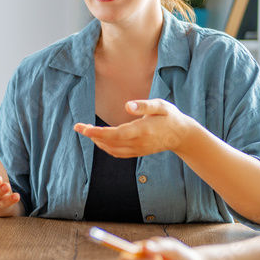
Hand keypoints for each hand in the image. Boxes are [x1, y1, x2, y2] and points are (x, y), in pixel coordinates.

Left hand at [74, 99, 198, 158]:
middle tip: (78, 127)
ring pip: (112, 150)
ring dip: (98, 141)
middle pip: (110, 142)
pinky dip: (106, 147)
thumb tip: (127, 106)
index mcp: (143, 130)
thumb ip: (144, 106)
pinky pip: (118, 153)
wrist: (182, 135)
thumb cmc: (170, 116)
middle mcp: (139, 143)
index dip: (98, 133)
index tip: (84, 129)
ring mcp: (138, 150)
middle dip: (92, 135)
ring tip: (86, 131)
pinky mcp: (138, 152)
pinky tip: (99, 139)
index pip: (116, 134)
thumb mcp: (161, 106)